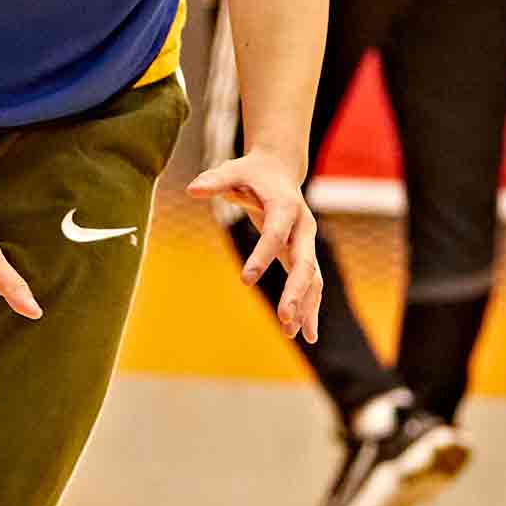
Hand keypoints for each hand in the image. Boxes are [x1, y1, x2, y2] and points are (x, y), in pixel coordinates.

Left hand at [188, 154, 322, 340]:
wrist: (279, 170)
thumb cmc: (251, 172)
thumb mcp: (232, 171)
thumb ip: (213, 181)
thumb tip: (191, 189)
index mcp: (285, 206)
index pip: (275, 235)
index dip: (262, 257)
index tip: (246, 280)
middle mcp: (303, 225)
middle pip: (304, 261)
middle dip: (296, 291)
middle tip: (283, 317)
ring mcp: (306, 242)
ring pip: (313, 278)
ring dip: (306, 306)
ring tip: (294, 335)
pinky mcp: (304, 254)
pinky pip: (312, 283)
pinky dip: (310, 308)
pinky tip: (306, 335)